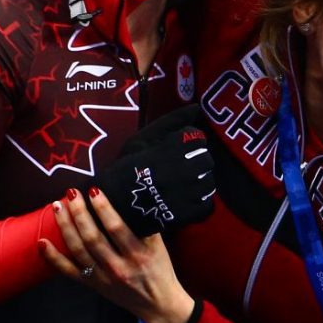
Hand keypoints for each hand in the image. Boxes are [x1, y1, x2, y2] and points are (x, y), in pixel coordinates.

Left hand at [40, 187, 195, 322]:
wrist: (158, 304)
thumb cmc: (160, 270)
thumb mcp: (159, 246)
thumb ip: (145, 225)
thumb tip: (129, 197)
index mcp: (138, 255)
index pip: (117, 228)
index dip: (103, 208)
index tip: (93, 190)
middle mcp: (118, 267)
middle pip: (92, 237)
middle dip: (79, 213)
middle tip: (71, 193)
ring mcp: (103, 277)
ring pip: (78, 250)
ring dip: (65, 227)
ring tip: (57, 207)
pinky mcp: (93, 285)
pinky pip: (68, 271)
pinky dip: (53, 258)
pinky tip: (41, 242)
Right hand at [95, 107, 214, 235]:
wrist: (113, 204)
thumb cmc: (126, 168)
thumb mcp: (143, 139)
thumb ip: (171, 121)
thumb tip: (196, 107)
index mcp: (170, 149)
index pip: (198, 139)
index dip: (189, 143)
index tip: (178, 150)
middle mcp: (181, 171)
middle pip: (206, 160)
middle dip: (197, 161)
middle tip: (182, 167)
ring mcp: (185, 195)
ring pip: (209, 183)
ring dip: (200, 182)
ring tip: (184, 184)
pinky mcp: (185, 215)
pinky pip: (207, 206)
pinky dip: (201, 203)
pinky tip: (188, 200)